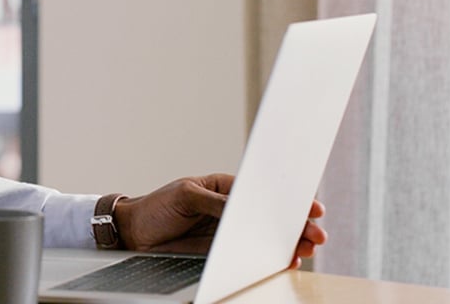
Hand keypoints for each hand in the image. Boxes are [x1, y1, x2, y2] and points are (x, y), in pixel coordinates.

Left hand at [111, 173, 327, 268]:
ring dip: (288, 243)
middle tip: (315, 234)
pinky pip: (251, 257)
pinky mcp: (223, 254)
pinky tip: (285, 262)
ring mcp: (230, 233)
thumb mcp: (186, 196)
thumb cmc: (157, 207)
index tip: (309, 207)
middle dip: (295, 225)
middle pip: (270, 217)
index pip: (262, 192)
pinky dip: (269, 260)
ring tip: (305, 249)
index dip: (287, 199)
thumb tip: (242, 212)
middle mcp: (231, 211)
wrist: (133, 233)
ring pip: (265, 238)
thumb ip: (215, 204)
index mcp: (225, 188)